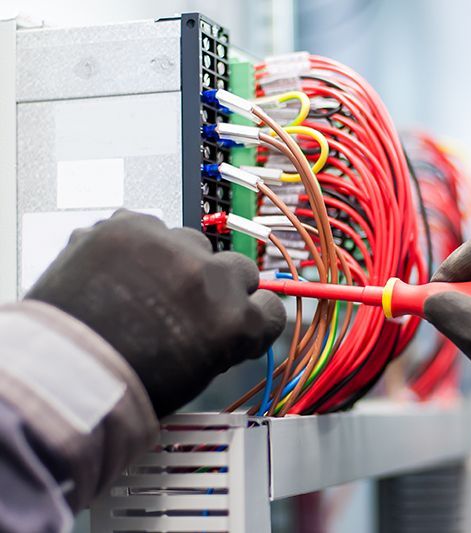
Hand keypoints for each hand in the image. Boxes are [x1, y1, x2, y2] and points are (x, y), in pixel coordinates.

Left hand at [25, 210, 285, 416]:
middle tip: (187, 305)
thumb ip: (223, 339)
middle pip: (238, 268)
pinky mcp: (127, 227)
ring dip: (178, 262)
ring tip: (144, 289)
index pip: (271, 307)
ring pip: (193, 243)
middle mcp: (209, 277)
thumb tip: (228, 320)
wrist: (57, 372)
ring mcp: (168, 247)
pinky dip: (138, 246)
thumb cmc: (124, 385)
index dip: (254, 315)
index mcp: (234, 321)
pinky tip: (120, 272)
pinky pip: (147, 228)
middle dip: (219, 286)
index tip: (242, 318)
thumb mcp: (198, 373)